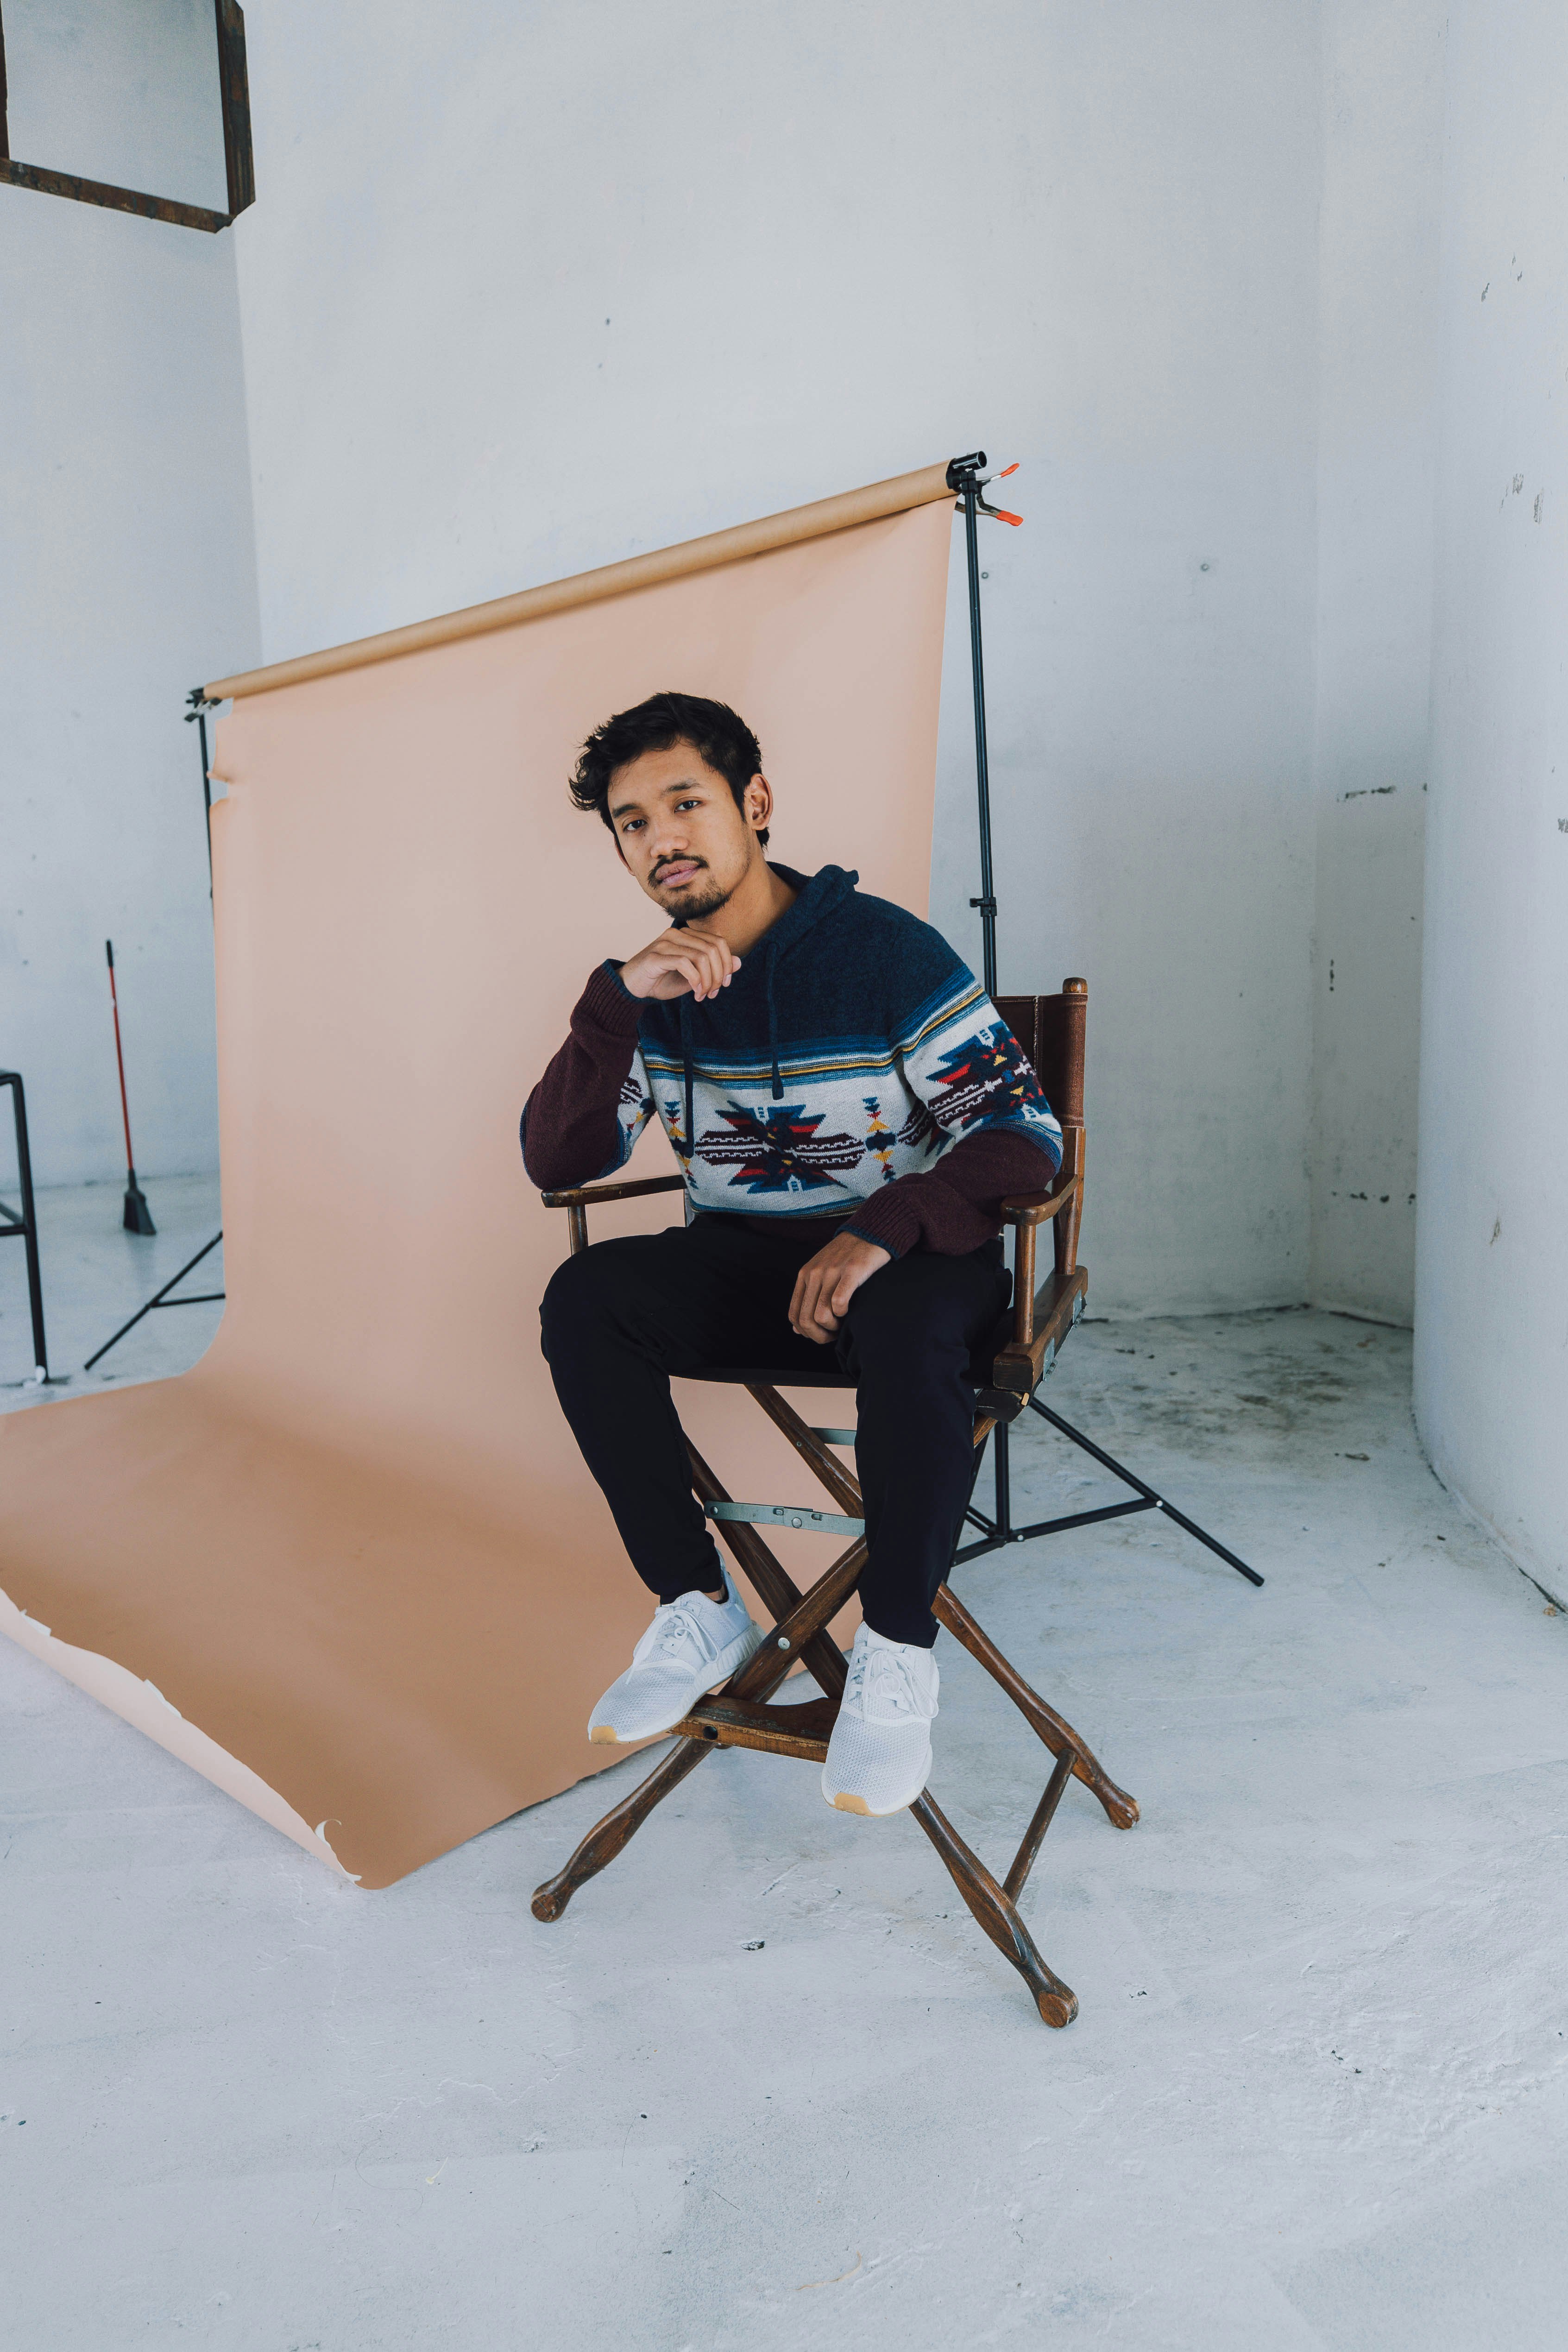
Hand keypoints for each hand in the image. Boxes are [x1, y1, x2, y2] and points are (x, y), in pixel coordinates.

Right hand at [618, 922, 740, 1003]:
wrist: (632, 987)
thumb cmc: (662, 980)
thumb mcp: (694, 976)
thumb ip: (714, 968)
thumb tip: (738, 962)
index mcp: (687, 935)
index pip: (719, 942)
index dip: (727, 963)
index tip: (725, 984)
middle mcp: (677, 934)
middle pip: (712, 949)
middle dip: (719, 975)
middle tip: (713, 993)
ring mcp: (665, 943)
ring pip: (701, 956)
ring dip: (708, 980)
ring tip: (703, 995)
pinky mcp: (655, 957)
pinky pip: (685, 964)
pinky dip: (695, 980)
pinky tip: (695, 992)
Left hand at [788, 1230, 891, 1342]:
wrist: (869, 1232)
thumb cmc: (847, 1258)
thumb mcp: (820, 1274)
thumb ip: (808, 1299)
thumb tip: (797, 1331)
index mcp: (804, 1275)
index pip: (794, 1315)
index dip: (807, 1333)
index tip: (822, 1333)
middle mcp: (814, 1273)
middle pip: (806, 1320)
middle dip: (820, 1335)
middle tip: (834, 1334)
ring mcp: (832, 1272)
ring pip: (821, 1315)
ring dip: (833, 1328)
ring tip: (843, 1324)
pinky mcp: (851, 1271)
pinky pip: (839, 1302)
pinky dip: (843, 1314)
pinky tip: (850, 1310)